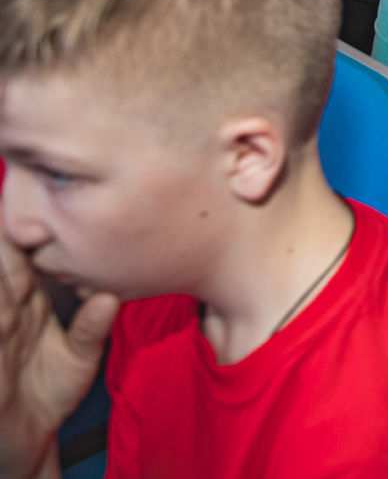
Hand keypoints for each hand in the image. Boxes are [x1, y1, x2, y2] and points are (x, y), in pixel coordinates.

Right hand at [0, 238, 119, 478]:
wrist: (26, 441)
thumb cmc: (50, 391)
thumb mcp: (79, 358)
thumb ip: (91, 328)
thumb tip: (109, 298)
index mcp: (24, 302)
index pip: (22, 256)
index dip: (28, 233)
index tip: (46, 215)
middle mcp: (5, 312)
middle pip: (4, 265)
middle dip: (8, 242)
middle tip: (30, 226)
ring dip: (3, 274)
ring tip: (15, 273)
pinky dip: (0, 314)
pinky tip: (6, 313)